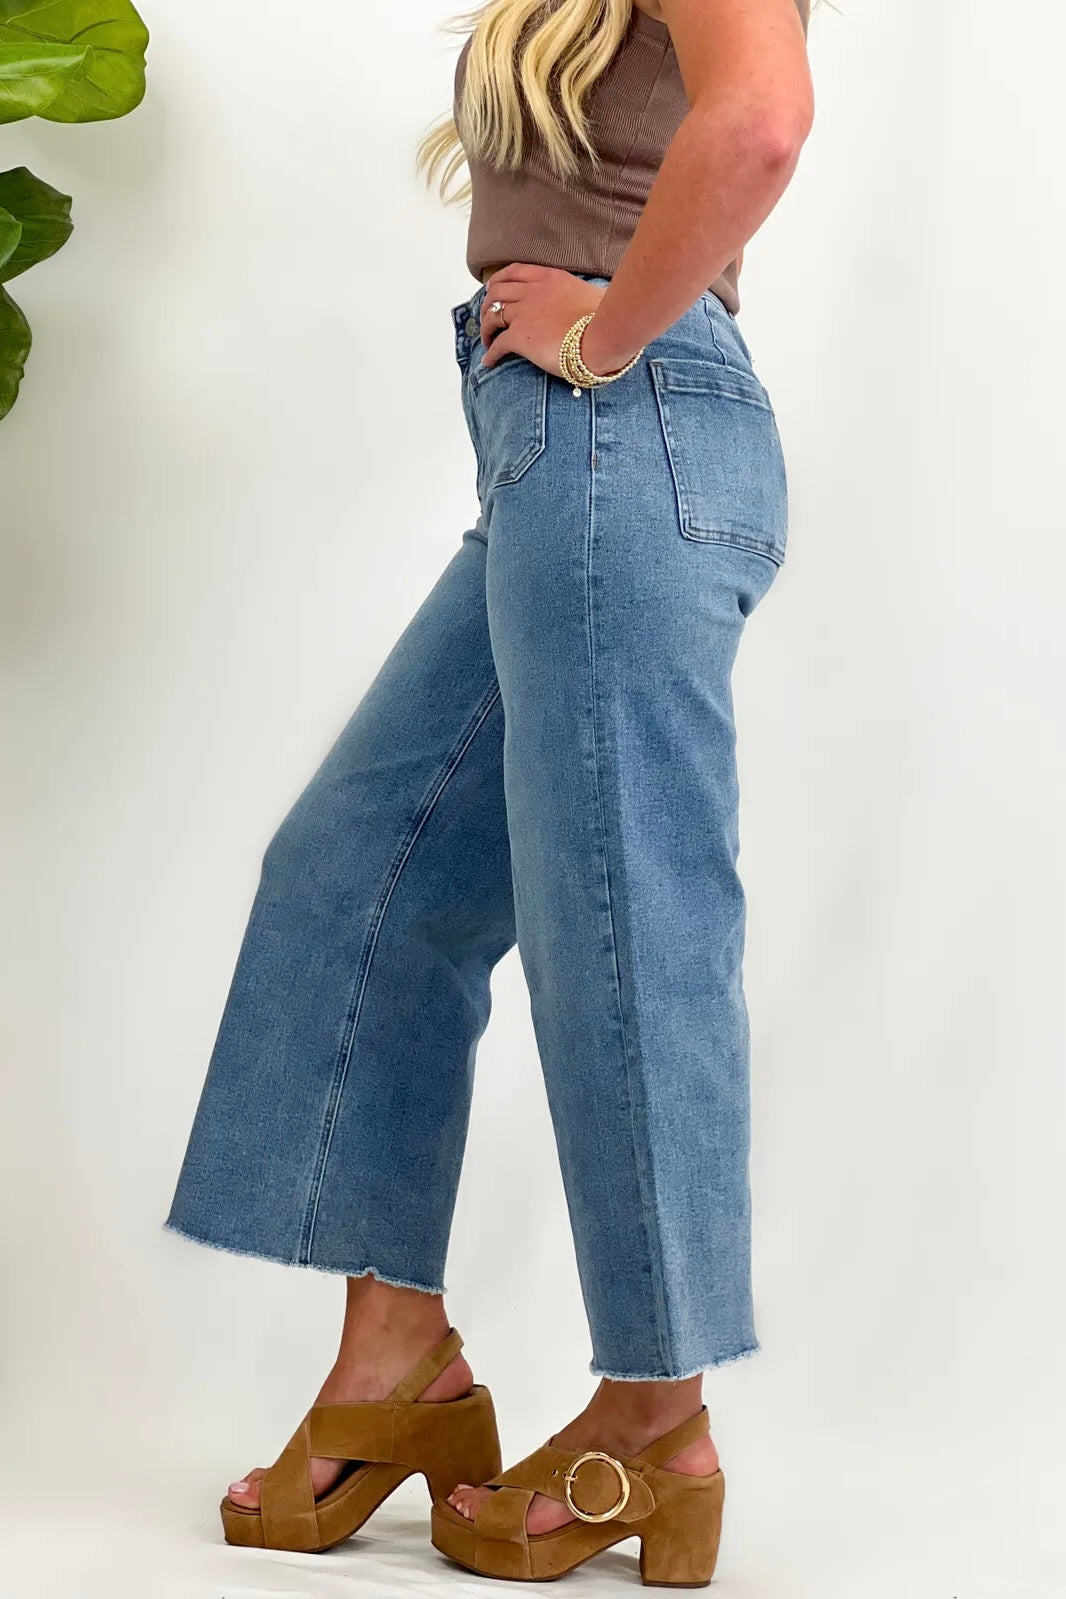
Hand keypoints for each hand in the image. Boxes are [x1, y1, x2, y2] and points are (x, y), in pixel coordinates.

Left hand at [478, 263, 636, 379]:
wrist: (603, 335)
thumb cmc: (603, 317)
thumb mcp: (587, 292)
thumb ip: (574, 294)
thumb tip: (581, 303)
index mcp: (548, 277)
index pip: (514, 271)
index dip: (498, 281)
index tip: (492, 289)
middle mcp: (532, 291)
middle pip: (496, 293)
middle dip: (486, 305)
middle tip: (486, 318)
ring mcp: (524, 313)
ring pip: (492, 317)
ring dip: (485, 328)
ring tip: (487, 340)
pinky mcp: (520, 337)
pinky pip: (498, 344)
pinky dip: (490, 353)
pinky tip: (489, 362)